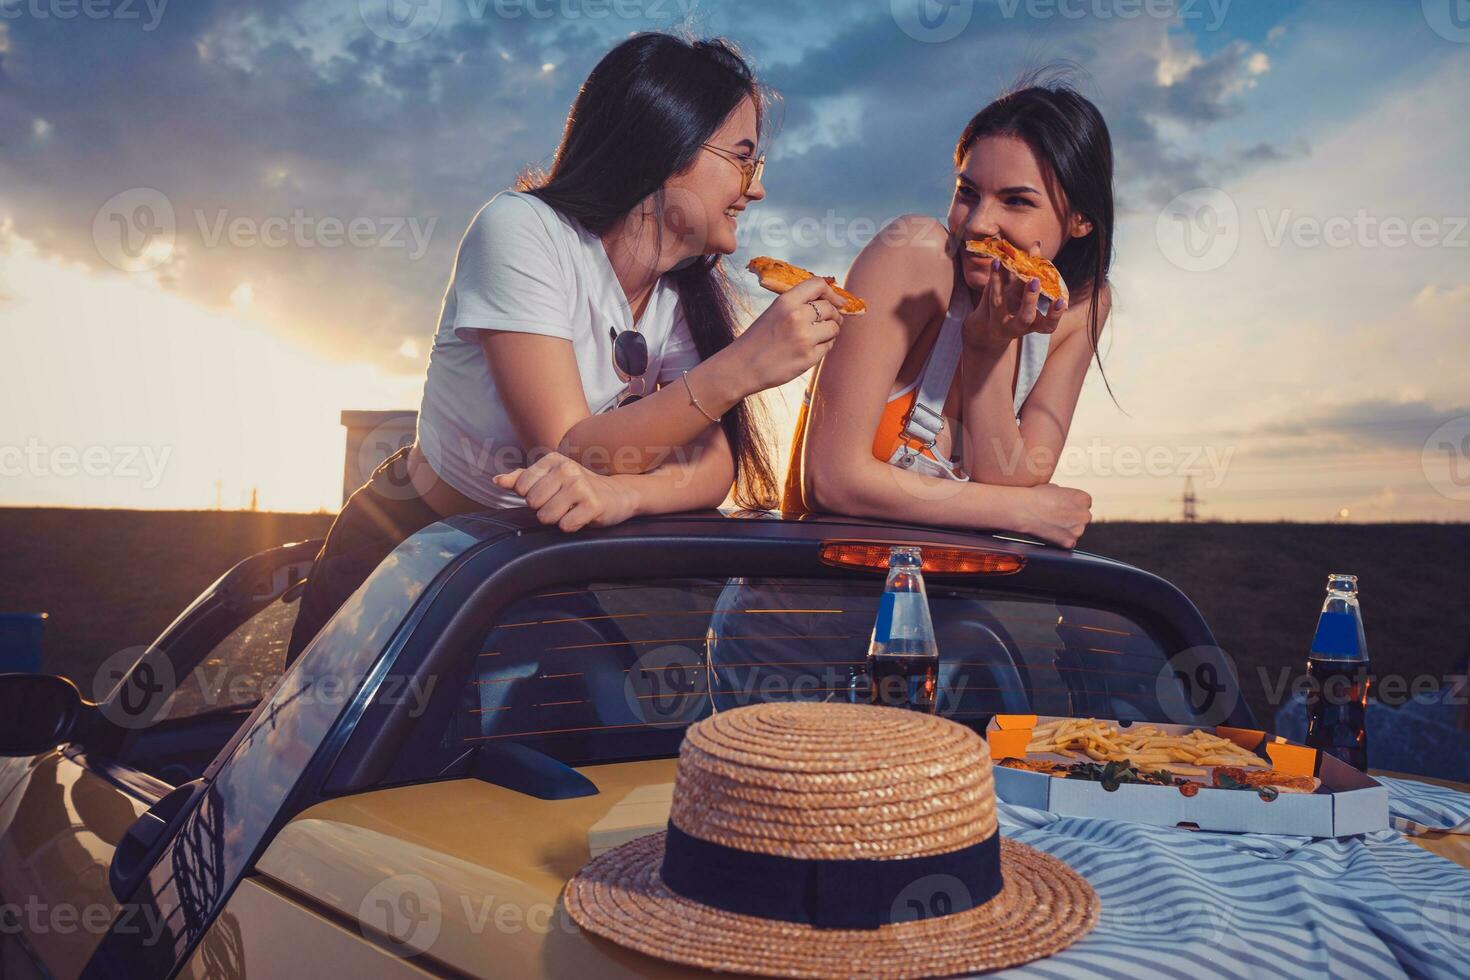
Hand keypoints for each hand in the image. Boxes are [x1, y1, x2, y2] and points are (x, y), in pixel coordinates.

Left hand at [491, 452, 638, 531]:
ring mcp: (581, 486)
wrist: (616, 495)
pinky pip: (566, 525)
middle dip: (544, 509)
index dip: (532, 497)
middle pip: (532, 503)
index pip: (521, 487)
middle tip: (562, 503)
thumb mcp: (549, 478)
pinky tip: (581, 516)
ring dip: (557, 519)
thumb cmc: (578, 487)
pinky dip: (571, 526)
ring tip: (571, 510)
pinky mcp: (593, 504)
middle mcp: (567, 469)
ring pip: (546, 516)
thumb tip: (496, 480)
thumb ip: (521, 479)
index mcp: (553, 459)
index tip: (550, 493)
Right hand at [730, 276, 845, 392]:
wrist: (742, 367)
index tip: (838, 302)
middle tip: (830, 321)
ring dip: (831, 331)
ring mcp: (804, 338)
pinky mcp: (808, 357)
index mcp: (786, 302)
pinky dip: (824, 346)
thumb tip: (830, 301)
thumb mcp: (774, 312)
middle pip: (830, 308)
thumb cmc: (757, 340)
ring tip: (818, 336)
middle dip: (834, 315)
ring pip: (834, 328)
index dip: (832, 292)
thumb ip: (798, 304)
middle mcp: (797, 316)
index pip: (818, 285)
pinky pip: (828, 346)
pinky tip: (810, 349)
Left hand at [963, 242, 1067, 351]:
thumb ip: (1033, 272)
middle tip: (1034, 281)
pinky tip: (996, 262)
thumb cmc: (1014, 307)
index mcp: (1033, 325)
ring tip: (1002, 262)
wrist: (985, 327)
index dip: (1055, 315)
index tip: (1061, 301)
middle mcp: (1015, 327)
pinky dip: (993, 277)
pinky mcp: (983, 313)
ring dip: (1001, 282)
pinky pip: (987, 294)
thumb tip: (1036, 245)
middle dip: (1030, 300)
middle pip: (1024, 318)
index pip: (1049, 326)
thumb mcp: (1026, 294)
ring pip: (998, 303)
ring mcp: (997, 322)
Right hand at [1021, 483, 1091, 548]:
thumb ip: (1066, 496)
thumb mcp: (1056, 488)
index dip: (1072, 507)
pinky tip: (1049, 532)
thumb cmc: (1036, 497)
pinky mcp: (1070, 542)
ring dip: (1066, 530)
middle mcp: (1085, 515)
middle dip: (1071, 519)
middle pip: (1081, 519)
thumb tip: (1066, 502)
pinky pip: (1067, 543)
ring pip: (1075, 531)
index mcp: (1084, 499)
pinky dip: (1060, 540)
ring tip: (1050, 524)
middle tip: (1055, 518)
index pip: (1084, 506)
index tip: (1062, 509)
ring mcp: (1078, 530)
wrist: (1025, 509)